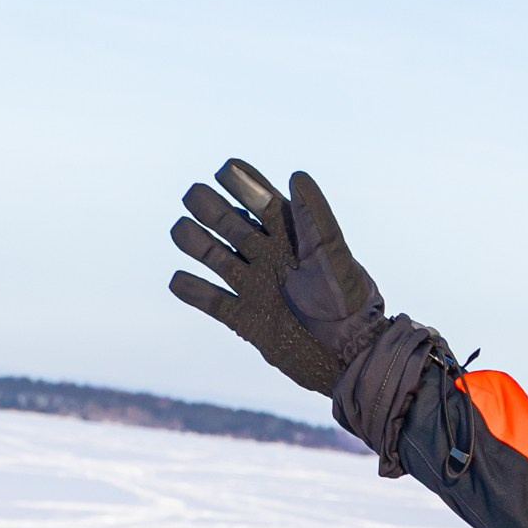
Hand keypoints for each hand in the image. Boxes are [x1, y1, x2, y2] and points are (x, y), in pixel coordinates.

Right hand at [170, 161, 385, 394]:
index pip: (260, 200)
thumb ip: (315, 218)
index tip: (225, 170)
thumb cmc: (348, 303)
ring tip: (182, 231)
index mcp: (292, 237)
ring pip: (214, 257)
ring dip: (194, 241)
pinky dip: (193, 291)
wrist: (349, 357)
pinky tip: (178, 279)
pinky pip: (212, 301)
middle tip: (195, 197)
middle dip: (208, 206)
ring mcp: (255, 286)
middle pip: (228, 223)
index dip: (241, 182)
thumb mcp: (331, 256)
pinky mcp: (246, 320)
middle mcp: (269, 257)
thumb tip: (296, 176)